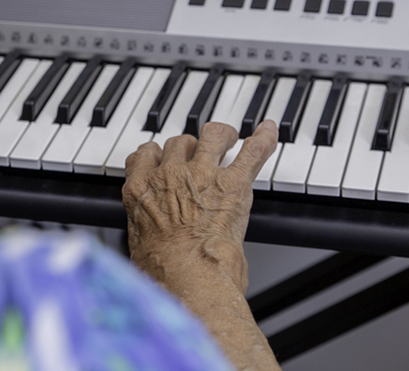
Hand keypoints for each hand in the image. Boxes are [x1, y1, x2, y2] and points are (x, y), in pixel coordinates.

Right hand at [122, 120, 277, 293]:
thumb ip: (147, 231)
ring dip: (222, 135)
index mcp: (142, 190)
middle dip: (189, 147)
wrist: (188, 276)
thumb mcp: (139, 247)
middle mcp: (169, 175)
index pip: (144, 156)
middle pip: (178, 143)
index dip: (155, 154)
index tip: (161, 157)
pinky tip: (269, 132)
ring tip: (230, 138)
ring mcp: (202, 174)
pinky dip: (264, 140)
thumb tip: (156, 246)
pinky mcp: (234, 182)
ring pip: (212, 136)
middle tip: (200, 154)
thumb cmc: (164, 272)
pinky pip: (253, 151)